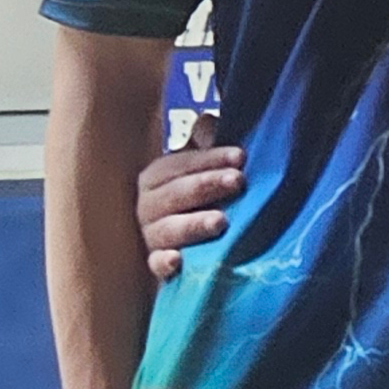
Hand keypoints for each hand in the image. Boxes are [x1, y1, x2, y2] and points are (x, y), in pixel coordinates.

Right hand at [137, 112, 244, 282]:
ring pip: (166, 229)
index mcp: (157, 178)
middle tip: (238, 181)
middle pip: (174, 193)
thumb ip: (205, 145)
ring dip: (193, 224)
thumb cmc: (200, 199)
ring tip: (221, 221)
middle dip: (206, 185)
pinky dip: (164, 263)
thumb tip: (208, 120)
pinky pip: (156, 265)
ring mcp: (151, 237)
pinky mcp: (158, 267)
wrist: (191, 248)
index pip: (180, 164)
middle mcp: (148, 206)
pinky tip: (177, 261)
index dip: (210, 158)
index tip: (241, 156)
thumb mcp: (203, 169)